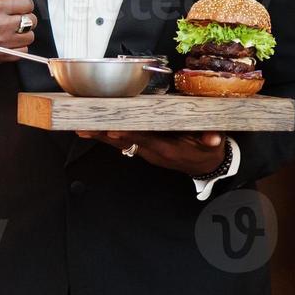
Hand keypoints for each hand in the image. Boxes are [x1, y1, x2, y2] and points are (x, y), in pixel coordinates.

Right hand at [0, 0, 37, 62]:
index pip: (27, 4)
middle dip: (23, 18)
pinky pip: (22, 51)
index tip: (9, 5)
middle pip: (31, 21)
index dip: (21, 4)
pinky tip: (6, 40)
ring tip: (9, 29)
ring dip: (22, 33)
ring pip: (29, 36)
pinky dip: (17, 47)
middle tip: (9, 17)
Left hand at [75, 130, 226, 175]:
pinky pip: (123, 142)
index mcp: (168, 149)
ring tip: (80, 128)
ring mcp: (147, 151)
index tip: (112, 130)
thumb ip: (212, 140)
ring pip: (121, 143)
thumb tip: (213, 138)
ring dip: (101, 136)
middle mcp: (153, 151)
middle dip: (104, 135)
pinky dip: (107, 136)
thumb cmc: (207, 151)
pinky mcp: (144, 148)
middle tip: (84, 127)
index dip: (129, 135)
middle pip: (125, 142)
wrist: (206, 166)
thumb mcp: (214, 145)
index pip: (145, 140)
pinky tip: (92, 131)